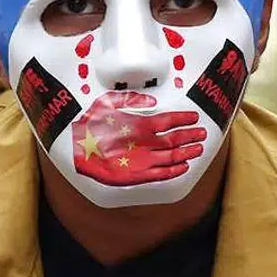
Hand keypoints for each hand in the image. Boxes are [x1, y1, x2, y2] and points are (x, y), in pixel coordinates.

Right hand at [71, 91, 206, 185]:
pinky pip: (162, 174)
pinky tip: (184, 167)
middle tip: (202, 133)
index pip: (169, 121)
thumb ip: (131, 100)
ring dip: (188, 152)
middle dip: (191, 135)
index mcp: (139, 124)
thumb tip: (152, 101)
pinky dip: (176, 171)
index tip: (194, 117)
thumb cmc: (89, 125)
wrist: (75, 151)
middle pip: (175, 139)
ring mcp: (143, 161)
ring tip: (199, 148)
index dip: (184, 119)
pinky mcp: (138, 176)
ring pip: (173, 157)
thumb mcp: (107, 103)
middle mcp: (144, 143)